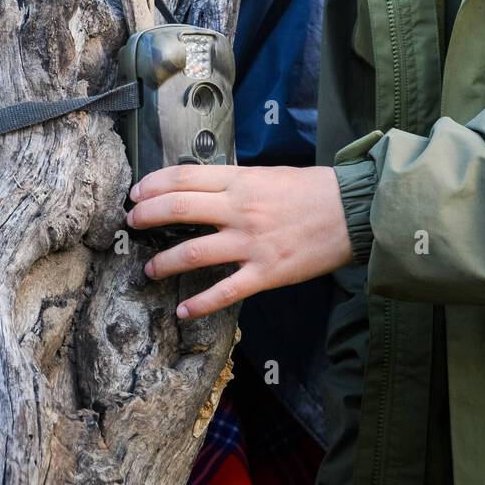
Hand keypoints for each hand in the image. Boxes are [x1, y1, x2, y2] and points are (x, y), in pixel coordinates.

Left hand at [125, 163, 353, 319]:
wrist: (352, 211)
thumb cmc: (312, 190)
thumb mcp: (268, 174)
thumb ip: (234, 183)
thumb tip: (201, 189)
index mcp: (241, 181)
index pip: (184, 178)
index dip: (153, 185)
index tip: (136, 193)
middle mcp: (240, 210)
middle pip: (178, 209)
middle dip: (147, 217)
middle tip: (132, 223)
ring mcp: (251, 243)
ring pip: (192, 252)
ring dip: (163, 263)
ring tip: (150, 270)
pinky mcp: (266, 273)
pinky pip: (225, 291)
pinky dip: (199, 303)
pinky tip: (183, 310)